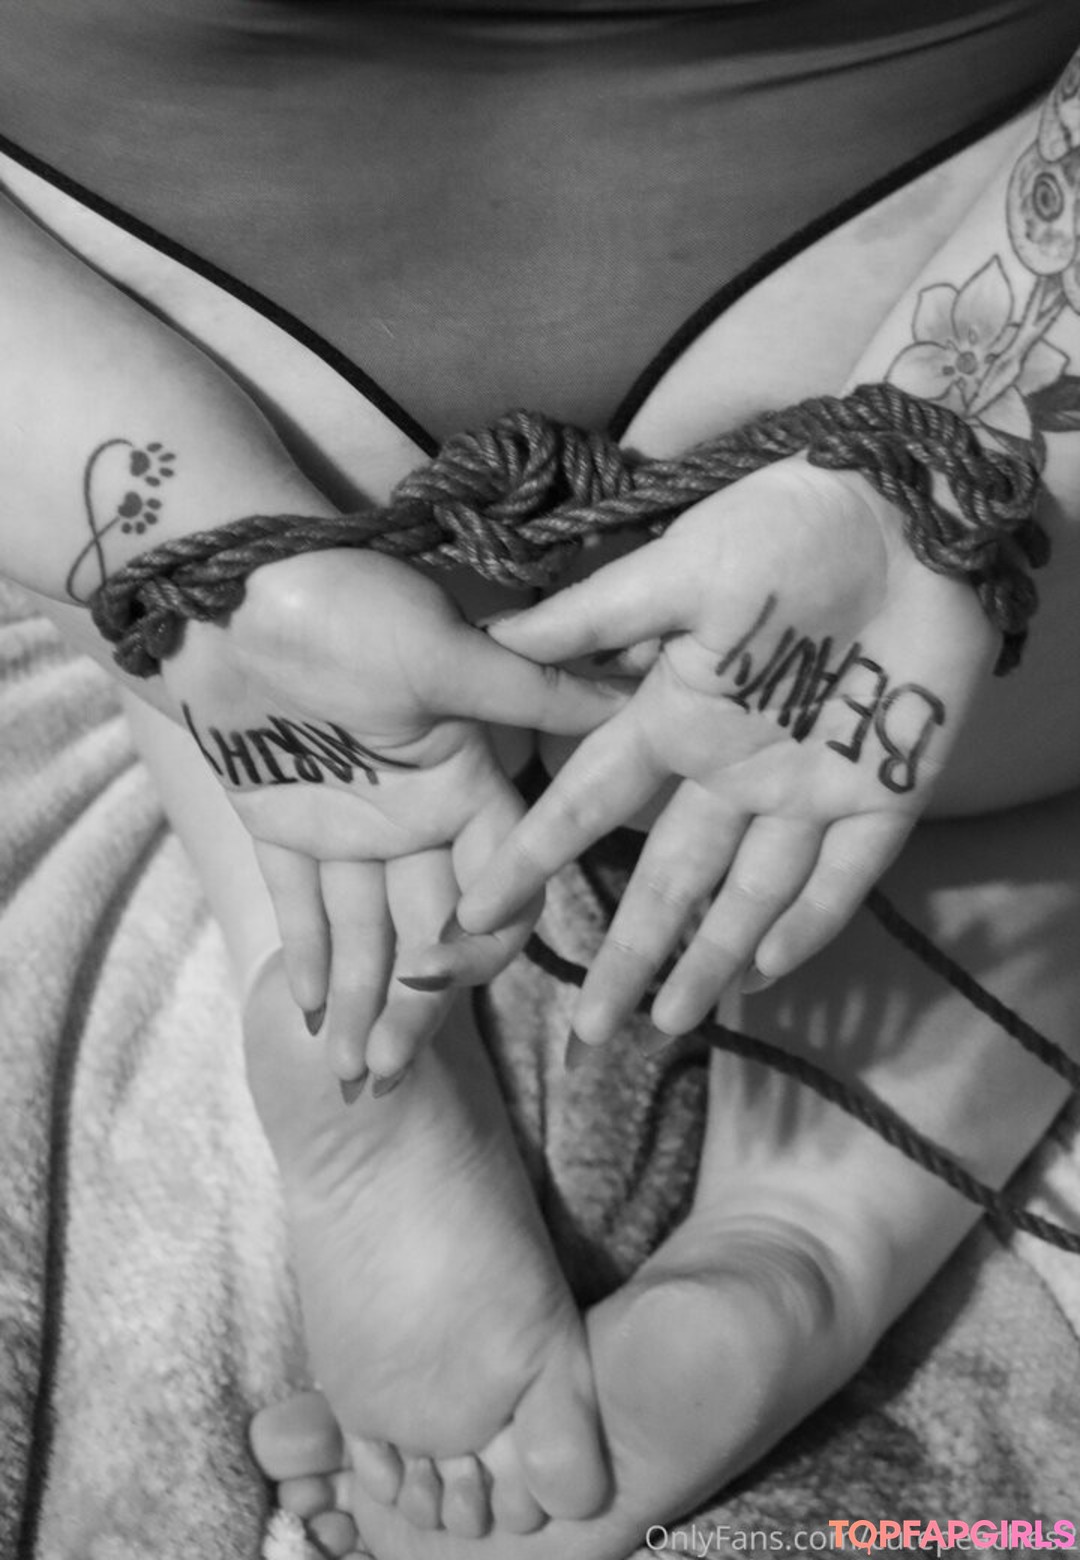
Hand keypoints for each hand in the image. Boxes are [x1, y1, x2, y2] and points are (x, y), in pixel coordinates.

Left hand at [161, 547, 621, 1082]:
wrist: (223, 583)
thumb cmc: (344, 608)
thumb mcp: (446, 654)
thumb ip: (534, 696)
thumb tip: (643, 695)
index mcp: (467, 780)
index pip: (502, 882)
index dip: (482, 938)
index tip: (438, 977)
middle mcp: (419, 814)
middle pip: (431, 927)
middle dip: (413, 1005)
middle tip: (387, 1078)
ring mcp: (351, 821)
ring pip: (364, 930)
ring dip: (355, 1001)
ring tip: (347, 1076)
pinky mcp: (283, 820)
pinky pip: (298, 901)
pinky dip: (302, 953)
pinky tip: (303, 1014)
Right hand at [415, 458, 997, 1048]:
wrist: (912, 512)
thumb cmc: (787, 528)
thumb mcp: (680, 569)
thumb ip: (593, 618)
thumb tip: (493, 639)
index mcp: (674, 716)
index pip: (588, 805)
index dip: (533, 861)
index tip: (480, 917)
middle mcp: (730, 768)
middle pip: (667, 879)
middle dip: (626, 952)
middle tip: (589, 1032)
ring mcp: (805, 787)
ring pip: (748, 893)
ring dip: (708, 959)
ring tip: (665, 1025)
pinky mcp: (884, 791)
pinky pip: (844, 874)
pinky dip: (809, 921)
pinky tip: (767, 970)